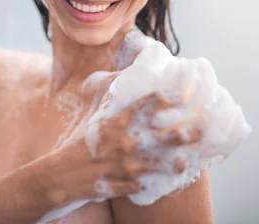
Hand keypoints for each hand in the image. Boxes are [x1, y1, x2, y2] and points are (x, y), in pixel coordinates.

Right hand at [44, 87, 201, 204]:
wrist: (61, 175)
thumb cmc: (79, 141)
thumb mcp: (94, 114)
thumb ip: (110, 93)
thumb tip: (125, 73)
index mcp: (115, 120)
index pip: (145, 104)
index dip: (165, 98)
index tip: (179, 96)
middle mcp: (122, 141)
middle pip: (161, 136)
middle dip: (183, 133)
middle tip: (198, 130)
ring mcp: (122, 165)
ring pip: (157, 164)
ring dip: (174, 163)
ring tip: (185, 160)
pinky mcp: (121, 185)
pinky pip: (143, 185)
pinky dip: (154, 184)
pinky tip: (167, 182)